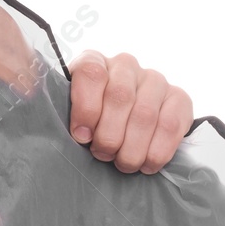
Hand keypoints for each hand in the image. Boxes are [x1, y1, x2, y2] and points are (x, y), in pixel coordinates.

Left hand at [67, 50, 192, 173]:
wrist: (125, 126)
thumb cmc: (89, 121)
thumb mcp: (69, 112)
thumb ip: (59, 111)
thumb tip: (45, 118)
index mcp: (93, 61)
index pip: (91, 72)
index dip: (86, 107)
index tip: (80, 136)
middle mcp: (125, 65)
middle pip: (121, 96)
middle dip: (109, 134)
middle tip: (102, 155)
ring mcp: (155, 80)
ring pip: (146, 114)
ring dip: (132, 147)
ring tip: (122, 164)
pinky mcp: (179, 98)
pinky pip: (171, 124)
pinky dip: (157, 150)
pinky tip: (146, 164)